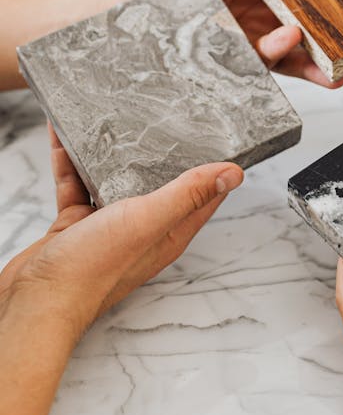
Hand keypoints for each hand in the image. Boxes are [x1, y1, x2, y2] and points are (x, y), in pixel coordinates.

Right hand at [0, 127, 243, 345]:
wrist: (37, 299)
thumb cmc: (93, 270)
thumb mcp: (148, 221)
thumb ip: (188, 195)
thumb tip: (233, 174)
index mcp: (168, 231)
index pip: (202, 195)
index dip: (212, 167)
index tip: (217, 136)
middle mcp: (141, 228)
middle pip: (155, 180)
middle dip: (155, 149)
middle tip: (158, 115)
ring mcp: (107, 226)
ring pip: (111, 178)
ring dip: (106, 150)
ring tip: (104, 116)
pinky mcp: (76, 224)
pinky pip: (76, 184)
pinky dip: (70, 161)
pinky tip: (63, 137)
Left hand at [113, 0, 342, 87]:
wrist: (109, 23)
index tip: (337, 2)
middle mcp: (250, 16)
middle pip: (297, 26)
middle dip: (324, 39)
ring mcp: (240, 45)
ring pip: (286, 55)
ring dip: (310, 63)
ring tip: (329, 70)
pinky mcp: (227, 69)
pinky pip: (260, 74)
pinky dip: (281, 74)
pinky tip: (294, 72)